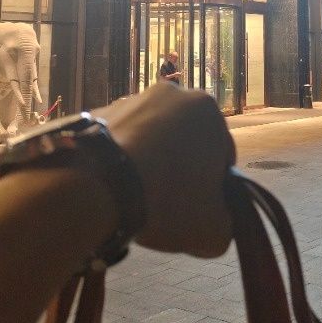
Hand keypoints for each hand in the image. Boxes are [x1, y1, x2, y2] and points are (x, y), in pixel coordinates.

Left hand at [99, 82, 234, 257]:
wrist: (96, 186)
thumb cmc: (167, 199)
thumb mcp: (213, 230)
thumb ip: (225, 223)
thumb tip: (215, 222)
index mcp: (207, 109)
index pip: (222, 154)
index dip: (214, 186)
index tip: (198, 209)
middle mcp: (171, 93)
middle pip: (184, 140)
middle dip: (180, 167)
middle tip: (167, 204)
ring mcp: (129, 99)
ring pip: (149, 138)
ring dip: (148, 161)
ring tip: (134, 197)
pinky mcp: (96, 113)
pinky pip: (117, 141)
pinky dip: (118, 159)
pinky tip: (111, 186)